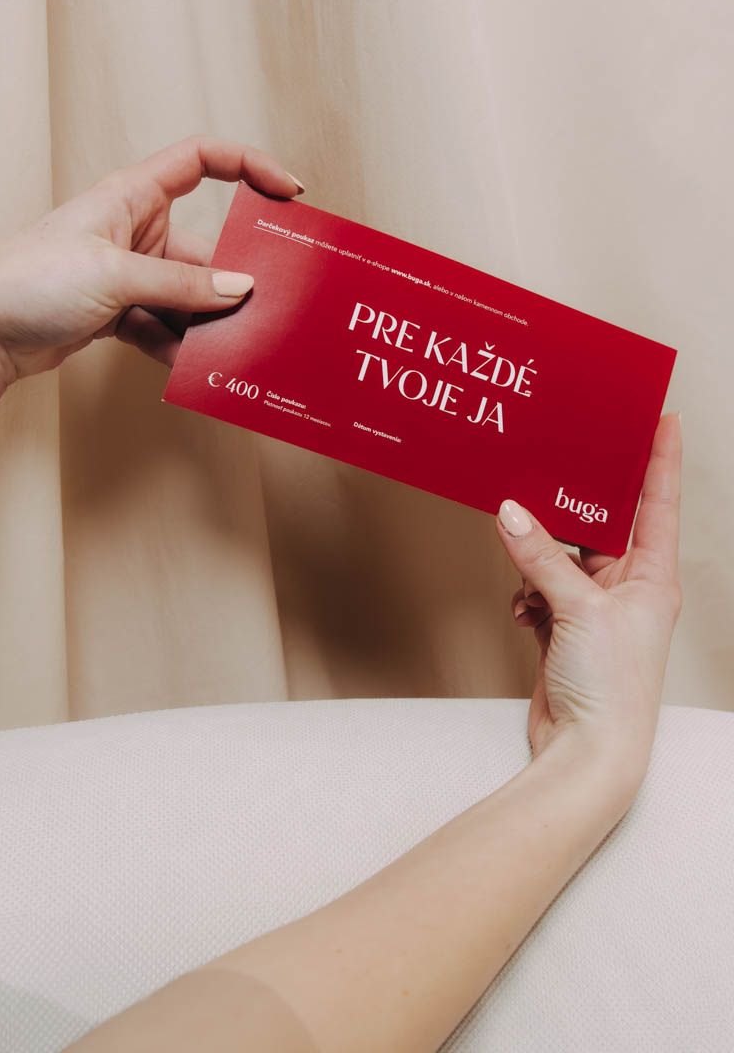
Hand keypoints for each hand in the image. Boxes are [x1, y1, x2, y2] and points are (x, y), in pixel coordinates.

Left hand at [0, 136, 304, 384]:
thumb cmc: (29, 281)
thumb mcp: (115, 276)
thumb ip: (183, 284)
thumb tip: (241, 289)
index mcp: (131, 195)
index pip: (202, 161)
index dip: (249, 166)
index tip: (289, 192)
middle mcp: (133, 230)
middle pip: (205, 247)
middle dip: (234, 278)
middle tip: (268, 303)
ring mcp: (127, 274)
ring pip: (189, 294)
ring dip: (208, 321)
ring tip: (235, 345)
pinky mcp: (118, 313)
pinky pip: (166, 327)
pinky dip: (179, 347)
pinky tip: (194, 368)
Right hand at [496, 413, 681, 788]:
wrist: (587, 754)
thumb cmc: (612, 690)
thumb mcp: (578, 609)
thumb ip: (541, 557)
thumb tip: (511, 512)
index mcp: (654, 578)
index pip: (659, 504)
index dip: (661, 459)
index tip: (662, 418)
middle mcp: (630, 591)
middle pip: (600, 529)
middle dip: (571, 510)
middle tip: (554, 472)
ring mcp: (597, 612)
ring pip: (561, 560)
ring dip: (536, 561)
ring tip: (523, 562)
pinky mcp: (566, 631)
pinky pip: (541, 592)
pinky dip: (526, 594)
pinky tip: (522, 608)